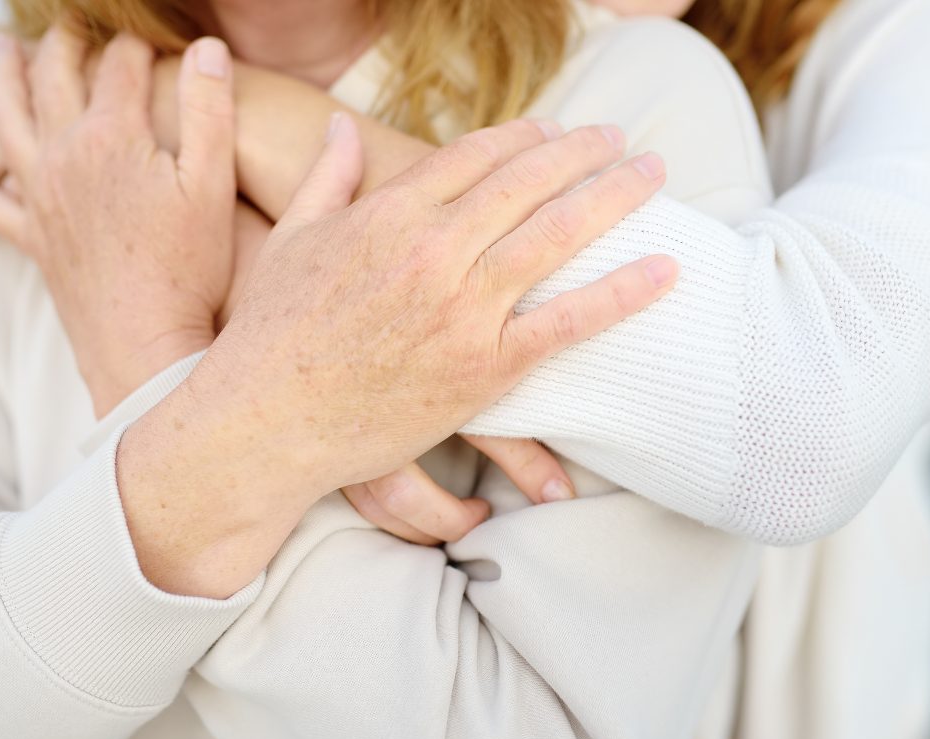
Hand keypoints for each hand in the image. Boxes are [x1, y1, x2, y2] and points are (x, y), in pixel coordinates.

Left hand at [0, 28, 238, 417]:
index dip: (139, 48)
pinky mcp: (32, 235)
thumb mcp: (213, 183)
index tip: (154, 44)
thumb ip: (210, 110)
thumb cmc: (190, 267)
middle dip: (66, 43)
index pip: (122, 67)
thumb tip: (207, 50)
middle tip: (72, 25)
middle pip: (55, 77)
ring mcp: (41, 194)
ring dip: (2, 80)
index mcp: (112, 136)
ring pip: (8, 120)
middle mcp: (65, 155)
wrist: (145, 341)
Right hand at [118, 114, 676, 597]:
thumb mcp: (292, 239)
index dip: (524, 137)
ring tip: (653, 175)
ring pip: (557, 236)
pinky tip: (664, 270)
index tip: (554, 130)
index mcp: (389, 211)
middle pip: (528, 181)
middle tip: (620, 140)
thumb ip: (327, 176)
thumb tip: (344, 129)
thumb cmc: (269, 330)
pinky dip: (620, 294)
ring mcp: (462, 309)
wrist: (265, 418)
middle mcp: (434, 249)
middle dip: (582, 152)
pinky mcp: (483, 368)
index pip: (476, 155)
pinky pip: (566, 325)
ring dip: (614, 197)